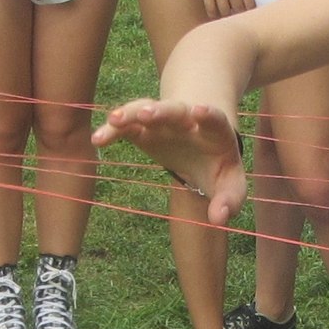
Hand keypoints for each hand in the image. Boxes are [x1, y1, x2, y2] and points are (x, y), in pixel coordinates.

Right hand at [93, 98, 246, 224]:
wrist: (202, 151)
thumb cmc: (218, 169)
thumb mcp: (231, 185)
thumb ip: (230, 200)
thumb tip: (219, 218)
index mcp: (215, 131)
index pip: (214, 119)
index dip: (208, 115)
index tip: (200, 111)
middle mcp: (188, 119)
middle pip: (174, 110)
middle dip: (162, 110)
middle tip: (147, 114)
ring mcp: (163, 121)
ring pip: (145, 110)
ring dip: (131, 114)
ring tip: (115, 120)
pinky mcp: (143, 129)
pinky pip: (126, 126)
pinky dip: (113, 130)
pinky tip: (98, 140)